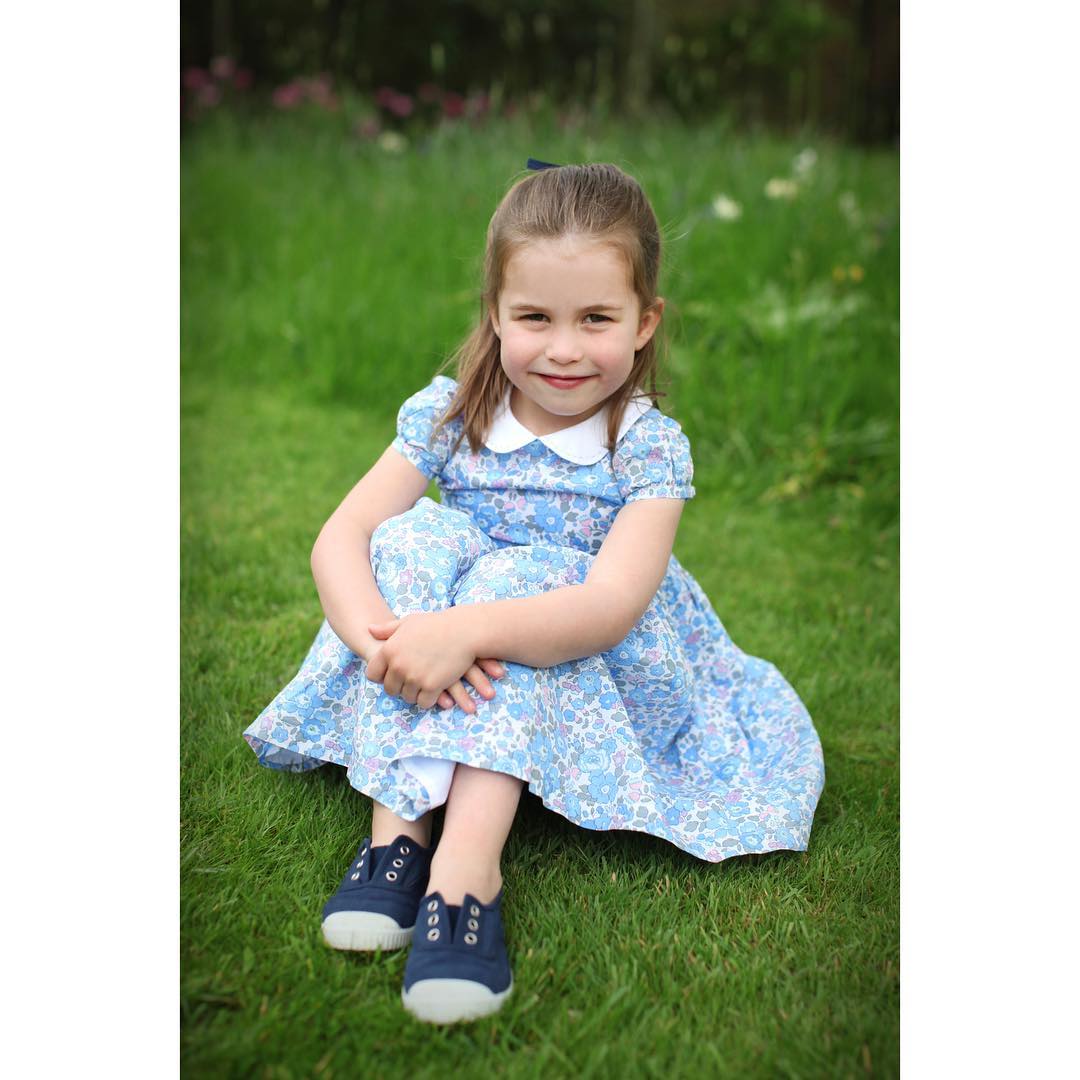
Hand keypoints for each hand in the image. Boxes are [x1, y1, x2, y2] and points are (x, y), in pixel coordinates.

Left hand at [365, 611, 504, 711]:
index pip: (372, 675)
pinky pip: (423, 702)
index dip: (382, 676)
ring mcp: (415, 677)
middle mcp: (398, 666)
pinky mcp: (432, 687)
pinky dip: (428, 699)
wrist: (464, 631)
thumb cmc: (437, 624)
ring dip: (415, 693)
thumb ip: (387, 629)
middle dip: (400, 687)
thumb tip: (369, 629)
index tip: (393, 674)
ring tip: (424, 683)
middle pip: (390, 689)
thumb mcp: (409, 622)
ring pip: (407, 697)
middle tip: (412, 680)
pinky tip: (434, 690)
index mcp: (389, 650)